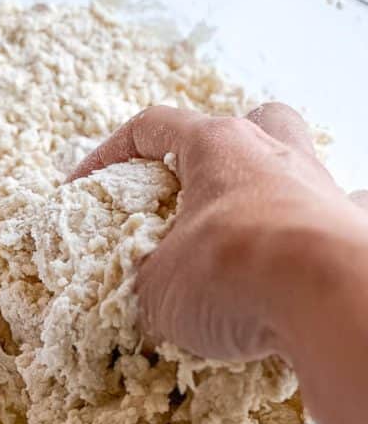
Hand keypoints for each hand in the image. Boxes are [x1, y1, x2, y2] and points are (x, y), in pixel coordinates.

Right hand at [69, 103, 367, 363]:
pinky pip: (346, 217)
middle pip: (249, 121)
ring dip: (274, 189)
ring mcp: (322, 188)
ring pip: (300, 163)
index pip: (151, 126)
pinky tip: (309, 268)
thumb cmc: (231, 272)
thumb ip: (149, 280)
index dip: (110, 152)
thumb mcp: (159, 287)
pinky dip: (324, 237)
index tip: (83, 183)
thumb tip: (150, 293)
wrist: (330, 302)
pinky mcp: (355, 229)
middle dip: (222, 147)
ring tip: (249, 238)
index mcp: (216, 147)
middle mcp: (274, 154)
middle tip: (197, 188)